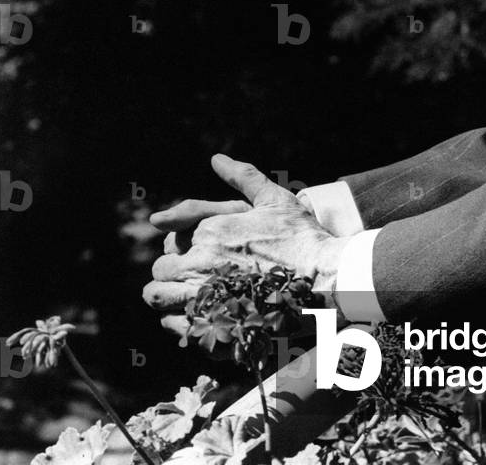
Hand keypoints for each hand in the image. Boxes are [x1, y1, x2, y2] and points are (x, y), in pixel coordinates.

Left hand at [143, 154, 348, 339]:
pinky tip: (201, 321)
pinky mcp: (215, 327)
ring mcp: (206, 297)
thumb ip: (243, 177)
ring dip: (168, 298)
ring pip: (159, 298)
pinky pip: (179, 327)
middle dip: (171, 272)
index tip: (196, 251)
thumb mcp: (274, 198)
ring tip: (189, 300)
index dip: (180, 245)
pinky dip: (182, 324)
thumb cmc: (302, 236)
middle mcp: (200, 262)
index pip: (171, 238)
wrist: (326, 278)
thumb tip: (216, 158)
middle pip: (161, 269)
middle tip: (192, 278)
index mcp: (210, 231)